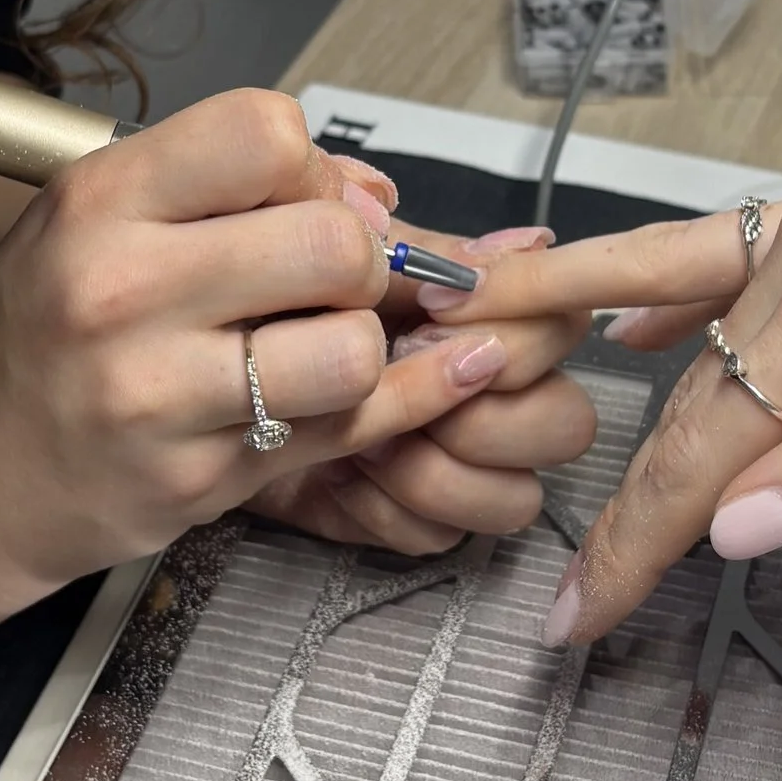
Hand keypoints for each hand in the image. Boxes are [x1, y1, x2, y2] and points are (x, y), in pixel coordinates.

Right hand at [0, 92, 571, 617]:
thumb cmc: (28, 343)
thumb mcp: (92, 227)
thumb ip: (226, 189)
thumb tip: (371, 192)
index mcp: (99, 203)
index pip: (266, 134)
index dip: (309, 168)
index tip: (296, 203)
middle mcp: (121, 291)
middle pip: (332, 242)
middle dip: (357, 262)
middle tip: (325, 287)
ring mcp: (156, 395)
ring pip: (351, 349)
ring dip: (357, 348)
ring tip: (312, 351)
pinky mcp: (192, 482)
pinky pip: (337, 434)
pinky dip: (359, 414)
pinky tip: (335, 400)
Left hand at [254, 225, 597, 552]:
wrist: (214, 377)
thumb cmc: (283, 306)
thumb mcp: (346, 265)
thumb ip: (434, 254)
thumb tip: (531, 242)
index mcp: (500, 317)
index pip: (564, 329)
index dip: (510, 333)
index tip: (431, 318)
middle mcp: (503, 395)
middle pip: (567, 425)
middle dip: (481, 417)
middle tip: (397, 386)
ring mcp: (469, 466)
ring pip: (516, 500)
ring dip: (431, 471)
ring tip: (359, 439)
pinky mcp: (422, 522)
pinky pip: (441, 538)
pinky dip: (382, 509)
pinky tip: (336, 475)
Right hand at [423, 57, 781, 642]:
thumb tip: (743, 525)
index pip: (709, 449)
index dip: (638, 543)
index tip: (583, 615)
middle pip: (688, 392)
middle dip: (621, 497)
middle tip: (566, 591)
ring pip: (688, 307)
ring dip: (590, 355)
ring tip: (494, 381)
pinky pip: (735, 252)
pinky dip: (662, 288)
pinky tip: (631, 326)